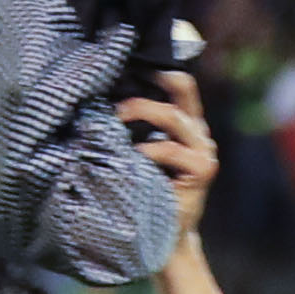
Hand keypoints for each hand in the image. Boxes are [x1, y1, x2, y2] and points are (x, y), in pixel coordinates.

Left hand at [118, 70, 217, 249]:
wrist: (161, 236)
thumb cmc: (140, 191)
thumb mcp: (133, 151)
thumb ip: (127, 126)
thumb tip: (91, 96)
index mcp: (183, 121)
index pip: (177, 81)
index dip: (156, 65)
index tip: (126, 57)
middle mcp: (197, 130)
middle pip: (181, 85)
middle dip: (148, 79)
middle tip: (118, 84)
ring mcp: (203, 149)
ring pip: (173, 116)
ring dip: (140, 111)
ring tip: (114, 119)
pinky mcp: (203, 169)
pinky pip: (170, 150)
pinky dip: (147, 151)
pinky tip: (131, 156)